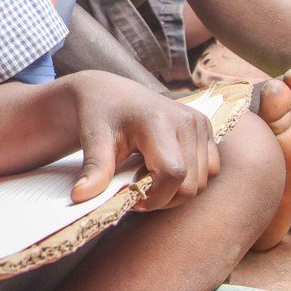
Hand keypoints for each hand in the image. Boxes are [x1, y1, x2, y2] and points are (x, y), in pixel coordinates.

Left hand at [68, 73, 218, 210]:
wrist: (109, 92)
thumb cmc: (100, 114)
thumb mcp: (93, 139)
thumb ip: (94, 169)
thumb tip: (80, 197)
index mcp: (159, 120)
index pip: (173, 174)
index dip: (154, 197)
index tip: (130, 196)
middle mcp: (187, 120)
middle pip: (190, 184)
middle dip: (163, 198)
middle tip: (136, 189)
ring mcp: (200, 123)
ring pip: (202, 182)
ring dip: (176, 190)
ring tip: (147, 178)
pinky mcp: (206, 128)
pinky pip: (210, 170)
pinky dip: (190, 179)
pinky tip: (163, 171)